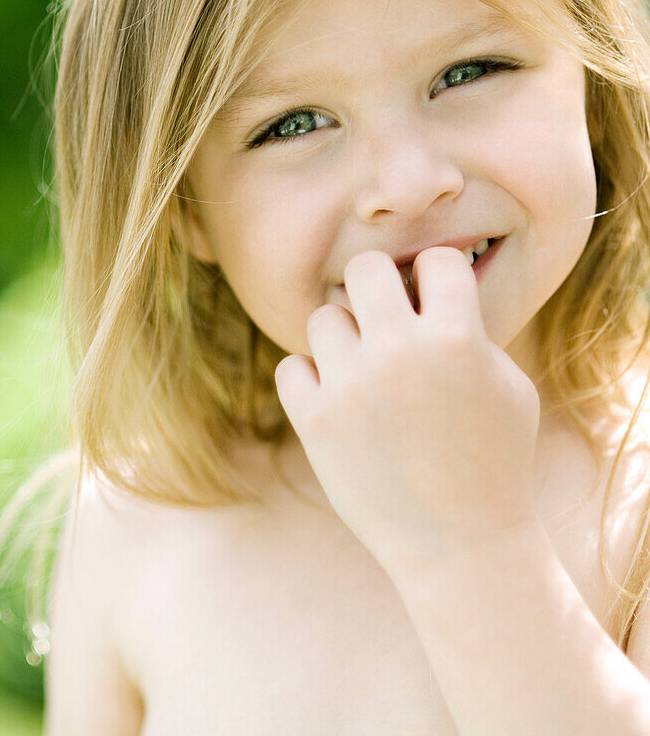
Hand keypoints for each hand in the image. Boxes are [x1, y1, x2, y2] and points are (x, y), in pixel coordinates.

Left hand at [274, 247, 541, 572]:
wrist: (459, 543)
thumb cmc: (495, 462)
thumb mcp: (509, 386)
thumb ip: (471, 331)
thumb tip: (428, 290)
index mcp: (457, 338)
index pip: (435, 259)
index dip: (436, 276)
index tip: (434, 300)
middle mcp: (399, 352)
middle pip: (365, 268)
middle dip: (377, 285)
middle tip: (384, 315)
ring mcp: (351, 386)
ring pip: (324, 316)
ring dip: (343, 336)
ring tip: (364, 368)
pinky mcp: (315, 420)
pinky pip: (292, 367)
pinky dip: (310, 379)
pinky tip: (337, 399)